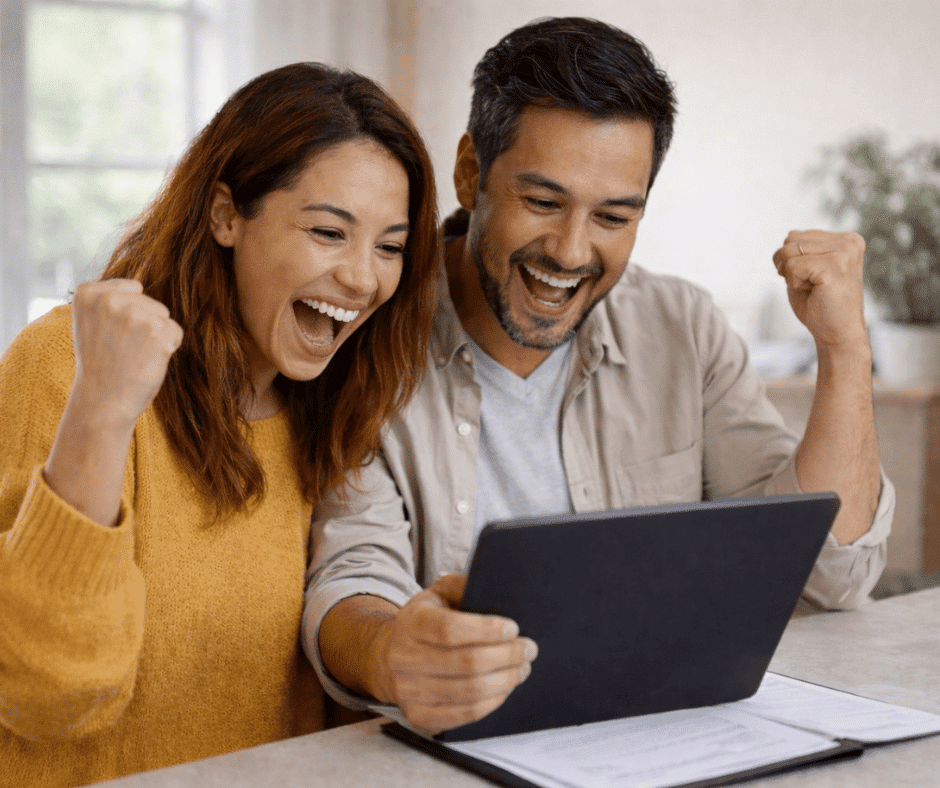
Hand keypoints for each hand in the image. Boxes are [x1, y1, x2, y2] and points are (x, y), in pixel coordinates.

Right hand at [70, 279, 182, 430]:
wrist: (103, 402)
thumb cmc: (101, 363)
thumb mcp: (92, 322)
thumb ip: (110, 298)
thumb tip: (139, 285)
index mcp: (88, 293)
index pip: (132, 289)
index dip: (126, 315)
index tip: (109, 336)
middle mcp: (110, 299)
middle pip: (150, 303)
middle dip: (143, 325)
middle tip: (122, 350)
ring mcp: (134, 314)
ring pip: (163, 316)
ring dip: (156, 336)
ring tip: (133, 355)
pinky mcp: (158, 332)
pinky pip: (176, 331)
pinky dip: (168, 348)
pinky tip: (147, 361)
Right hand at [372, 574, 537, 733]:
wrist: (389, 657)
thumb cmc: (425, 621)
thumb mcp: (438, 594)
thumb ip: (463, 586)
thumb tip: (497, 587)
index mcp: (411, 622)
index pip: (450, 629)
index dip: (486, 630)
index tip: (513, 627)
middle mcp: (404, 658)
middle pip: (466, 663)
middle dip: (506, 656)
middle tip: (528, 649)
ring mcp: (409, 691)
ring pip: (469, 691)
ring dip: (505, 680)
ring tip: (521, 669)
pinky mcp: (419, 715)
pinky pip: (464, 714)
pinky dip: (492, 703)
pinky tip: (504, 688)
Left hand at [772, 230, 868, 350]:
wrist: (837, 334)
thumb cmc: (819, 304)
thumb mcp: (806, 269)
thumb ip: (799, 249)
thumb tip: (788, 235)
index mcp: (846, 239)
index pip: (794, 235)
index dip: (790, 261)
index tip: (811, 278)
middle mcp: (849, 242)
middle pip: (789, 241)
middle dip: (789, 267)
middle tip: (811, 286)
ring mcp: (844, 253)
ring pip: (789, 252)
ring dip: (792, 276)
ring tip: (814, 288)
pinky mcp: (834, 268)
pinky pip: (792, 267)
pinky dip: (794, 283)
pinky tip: (814, 293)